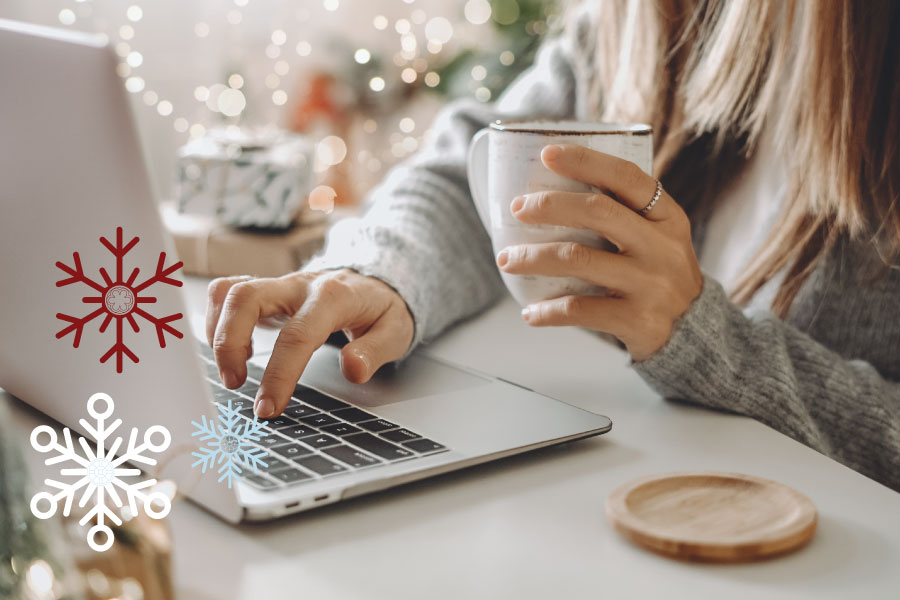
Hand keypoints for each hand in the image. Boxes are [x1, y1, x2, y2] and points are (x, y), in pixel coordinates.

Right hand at [206, 269, 413, 417]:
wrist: (374, 280)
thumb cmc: (381, 309)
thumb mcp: (395, 331)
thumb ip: (374, 351)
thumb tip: (352, 370)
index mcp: (333, 297)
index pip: (297, 335)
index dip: (279, 373)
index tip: (268, 407)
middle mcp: (299, 285)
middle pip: (247, 298)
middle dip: (229, 342)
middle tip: (234, 383)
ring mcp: (279, 284)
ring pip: (230, 291)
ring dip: (218, 332)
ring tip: (234, 370)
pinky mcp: (265, 289)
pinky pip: (227, 292)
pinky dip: (218, 321)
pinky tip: (236, 351)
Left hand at [496, 144, 701, 360]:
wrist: (692, 332)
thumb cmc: (658, 275)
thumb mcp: (658, 238)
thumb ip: (624, 215)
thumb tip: (550, 193)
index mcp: (667, 217)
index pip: (627, 178)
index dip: (587, 161)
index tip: (548, 154)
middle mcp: (662, 247)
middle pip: (598, 212)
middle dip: (550, 206)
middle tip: (518, 208)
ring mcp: (650, 284)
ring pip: (579, 259)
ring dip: (534, 257)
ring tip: (507, 259)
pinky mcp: (637, 320)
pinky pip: (580, 310)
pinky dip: (547, 311)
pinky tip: (530, 312)